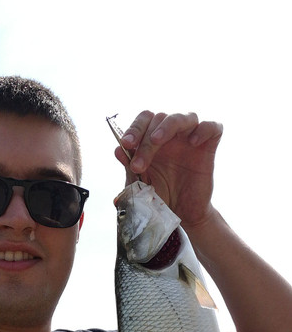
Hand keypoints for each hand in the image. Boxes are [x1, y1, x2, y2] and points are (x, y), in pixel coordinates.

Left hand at [115, 111, 222, 230]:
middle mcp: (171, 135)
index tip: (126, 144)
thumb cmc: (159, 197)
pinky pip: (213, 127)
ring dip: (168, 125)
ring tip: (156, 141)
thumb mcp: (139, 184)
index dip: (134, 128)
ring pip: (184, 117)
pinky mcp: (208, 147)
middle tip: (138, 164)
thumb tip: (117, 150)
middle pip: (160, 118)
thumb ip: (129, 166)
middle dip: (145, 139)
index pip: (144, 119)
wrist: (181, 215)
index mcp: (152, 139)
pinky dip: (204, 129)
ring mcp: (190, 139)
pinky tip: (193, 142)